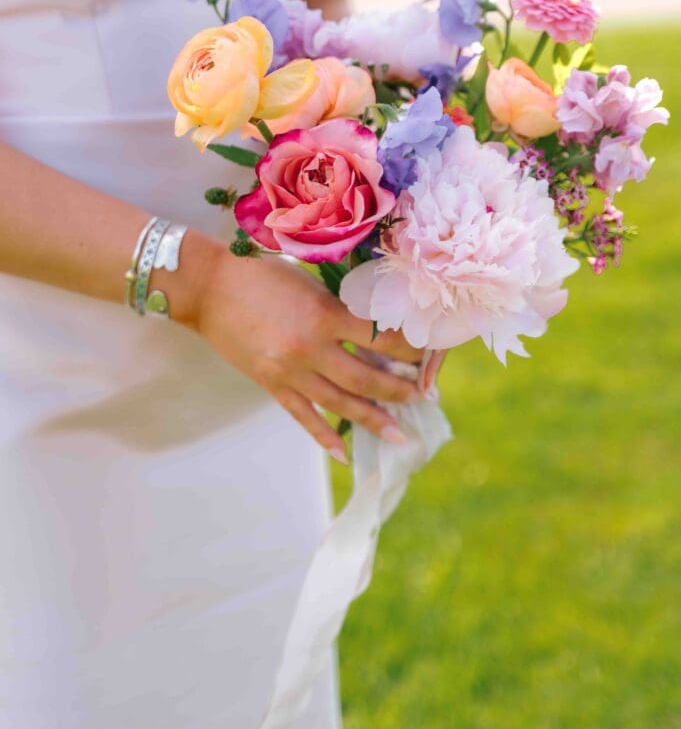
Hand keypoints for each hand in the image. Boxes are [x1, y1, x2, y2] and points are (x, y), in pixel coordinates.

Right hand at [193, 247, 422, 462]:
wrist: (209, 288)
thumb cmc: (260, 274)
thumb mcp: (309, 283)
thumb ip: (339, 308)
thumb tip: (374, 329)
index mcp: (324, 315)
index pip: (379, 338)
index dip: (407, 348)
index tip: (425, 354)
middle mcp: (311, 348)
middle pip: (366, 378)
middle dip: (398, 389)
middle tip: (421, 395)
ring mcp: (290, 371)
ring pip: (341, 404)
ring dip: (373, 419)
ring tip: (399, 433)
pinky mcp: (271, 385)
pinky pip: (303, 417)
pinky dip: (324, 437)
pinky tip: (344, 454)